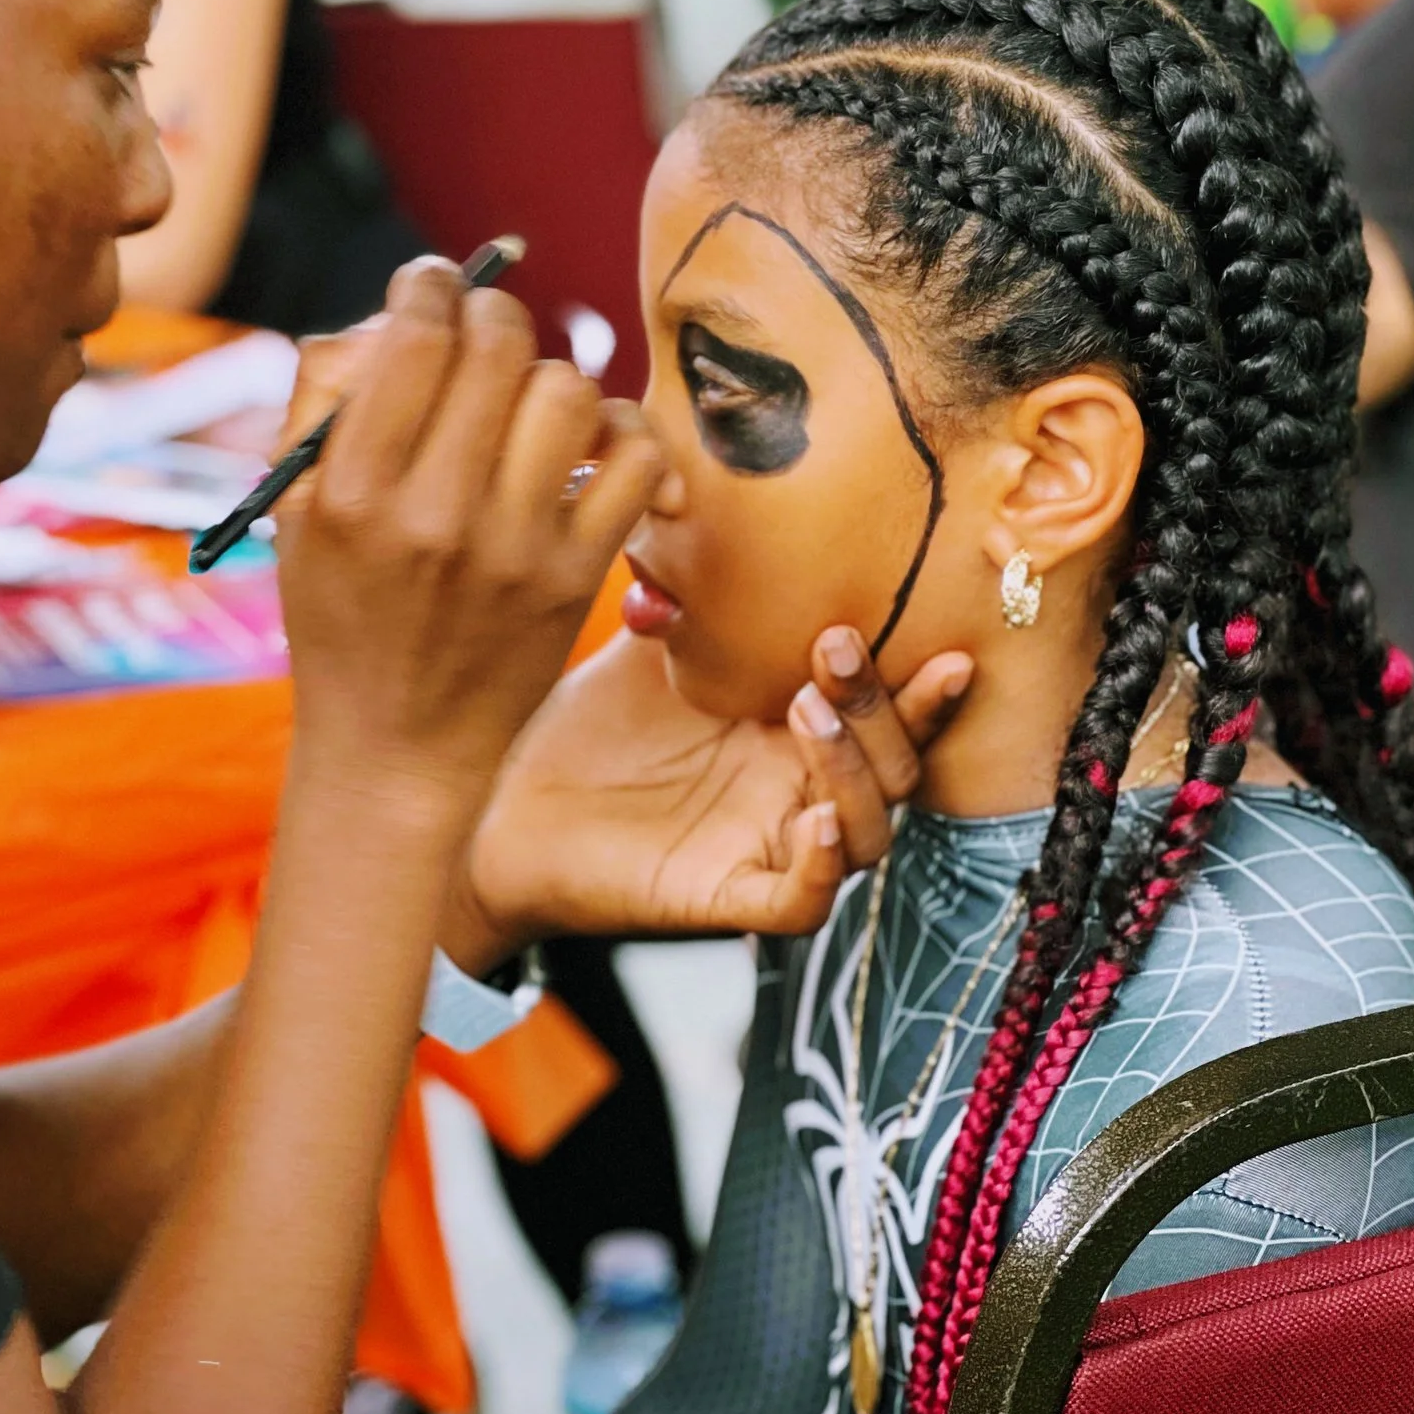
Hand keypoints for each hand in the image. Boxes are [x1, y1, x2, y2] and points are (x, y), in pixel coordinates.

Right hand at [271, 261, 664, 822]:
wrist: (397, 748)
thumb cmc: (343, 615)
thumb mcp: (298, 512)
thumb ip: (324, 399)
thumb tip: (391, 317)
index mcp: (354, 493)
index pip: (415, 339)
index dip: (429, 287)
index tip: (430, 289)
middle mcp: (435, 517)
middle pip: (498, 348)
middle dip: (492, 315)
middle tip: (481, 333)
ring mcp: (516, 549)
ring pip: (568, 391)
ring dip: (549, 377)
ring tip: (524, 403)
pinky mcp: (578, 577)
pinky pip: (634, 459)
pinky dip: (620, 437)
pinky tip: (587, 452)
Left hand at [442, 626, 971, 972]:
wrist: (502, 807)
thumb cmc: (583, 731)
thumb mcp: (652, 650)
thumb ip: (700, 597)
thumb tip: (714, 509)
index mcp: (792, 733)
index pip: (886, 713)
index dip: (911, 679)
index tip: (892, 626)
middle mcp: (794, 791)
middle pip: (895, 767)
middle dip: (882, 707)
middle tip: (834, 647)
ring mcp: (766, 848)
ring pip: (869, 836)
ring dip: (854, 772)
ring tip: (808, 711)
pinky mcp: (724, 898)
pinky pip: (803, 904)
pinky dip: (820, 866)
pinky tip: (815, 820)